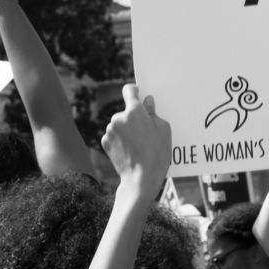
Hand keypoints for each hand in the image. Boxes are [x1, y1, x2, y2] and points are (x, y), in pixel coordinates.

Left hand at [102, 84, 171, 198]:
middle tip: (146, 130)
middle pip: (126, 111)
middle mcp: (118, 118)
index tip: (139, 94)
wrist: (140, 178)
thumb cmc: (156, 153)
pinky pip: (113, 135)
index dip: (135, 91)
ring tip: (139, 143)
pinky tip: (130, 150)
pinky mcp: (104, 142)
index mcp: (134, 111)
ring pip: (119, 124)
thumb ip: (153, 113)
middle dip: (134, 117)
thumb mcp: (163, 129)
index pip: (129, 90)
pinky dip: (120, 139)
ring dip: (126, 129)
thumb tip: (147, 102)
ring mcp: (109, 131)